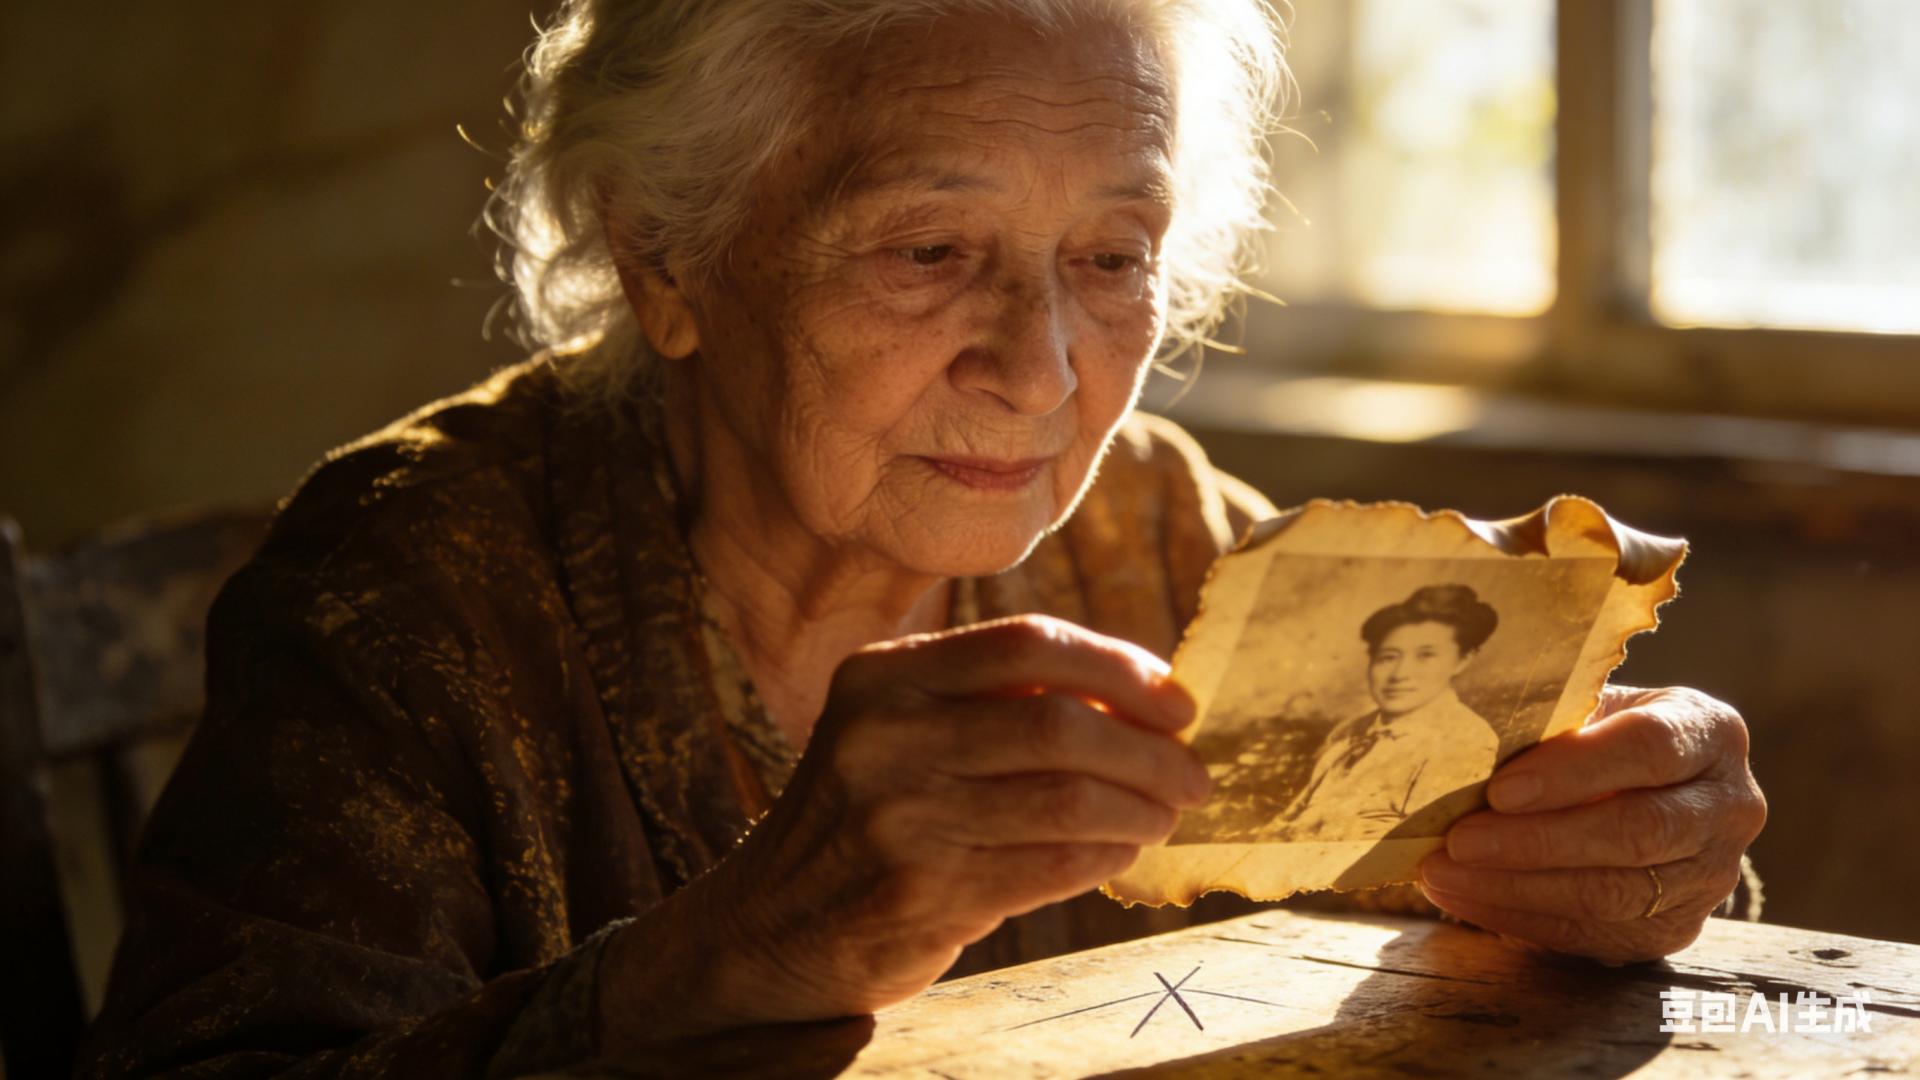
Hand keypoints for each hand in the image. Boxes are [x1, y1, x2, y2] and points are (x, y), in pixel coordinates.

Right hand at [599, 615, 1206, 1040]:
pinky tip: (1119, 854)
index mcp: (883, 674)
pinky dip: (1105, 857)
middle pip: (1059, 723)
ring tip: (1164, 817)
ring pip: (1068, 798)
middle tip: (1193, 774)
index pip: (1028, 643)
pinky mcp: (921, 890)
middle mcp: (884, 733)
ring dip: (1140, 810)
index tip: (1177, 703)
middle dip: (1149, 750)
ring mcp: (899, 814)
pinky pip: (1053, 864)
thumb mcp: (898, 731)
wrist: (770, 924)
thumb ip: (992, 705)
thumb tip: (1141, 701)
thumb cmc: (864, 818)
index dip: (1120, 668)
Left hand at [1415, 685, 1765, 964]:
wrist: (1647, 786)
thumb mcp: (1587, 707)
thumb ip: (1550, 721)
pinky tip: (1465, 899)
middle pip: (1638, 832)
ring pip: (1616, 894)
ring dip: (1519, 888)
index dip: (1574, 771)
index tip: (1501, 790)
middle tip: (1458, 841)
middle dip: (1538, 841)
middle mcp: (1730, 806)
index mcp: (1711, 732)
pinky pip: (1597, 934)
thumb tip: (1463, 748)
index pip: (1650, 749)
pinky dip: (1522, 918)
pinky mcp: (1678, 926)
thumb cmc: (1599, 732)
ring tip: (1443, 873)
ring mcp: (1712, 875)